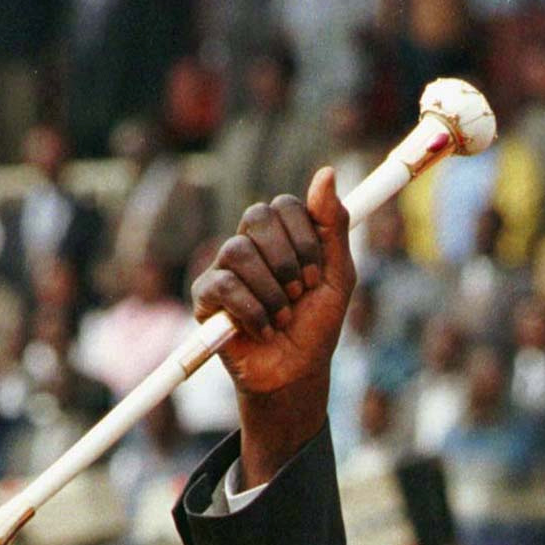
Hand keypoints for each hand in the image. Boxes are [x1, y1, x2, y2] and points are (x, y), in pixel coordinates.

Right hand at [192, 166, 357, 486]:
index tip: (317, 273)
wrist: (296, 373)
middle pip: (256, 217)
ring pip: (238, 252)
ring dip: (273, 293)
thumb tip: (326, 171)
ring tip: (284, 318)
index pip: (285, 205)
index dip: (304, 238)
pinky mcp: (206, 298)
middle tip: (300, 293)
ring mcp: (224, 269)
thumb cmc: (317, 325)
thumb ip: (334, 225)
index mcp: (282, 236)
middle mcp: (250, 245)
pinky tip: (264, 330)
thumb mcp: (338, 276)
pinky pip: (223, 286)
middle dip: (288, 260)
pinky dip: (253, 312)